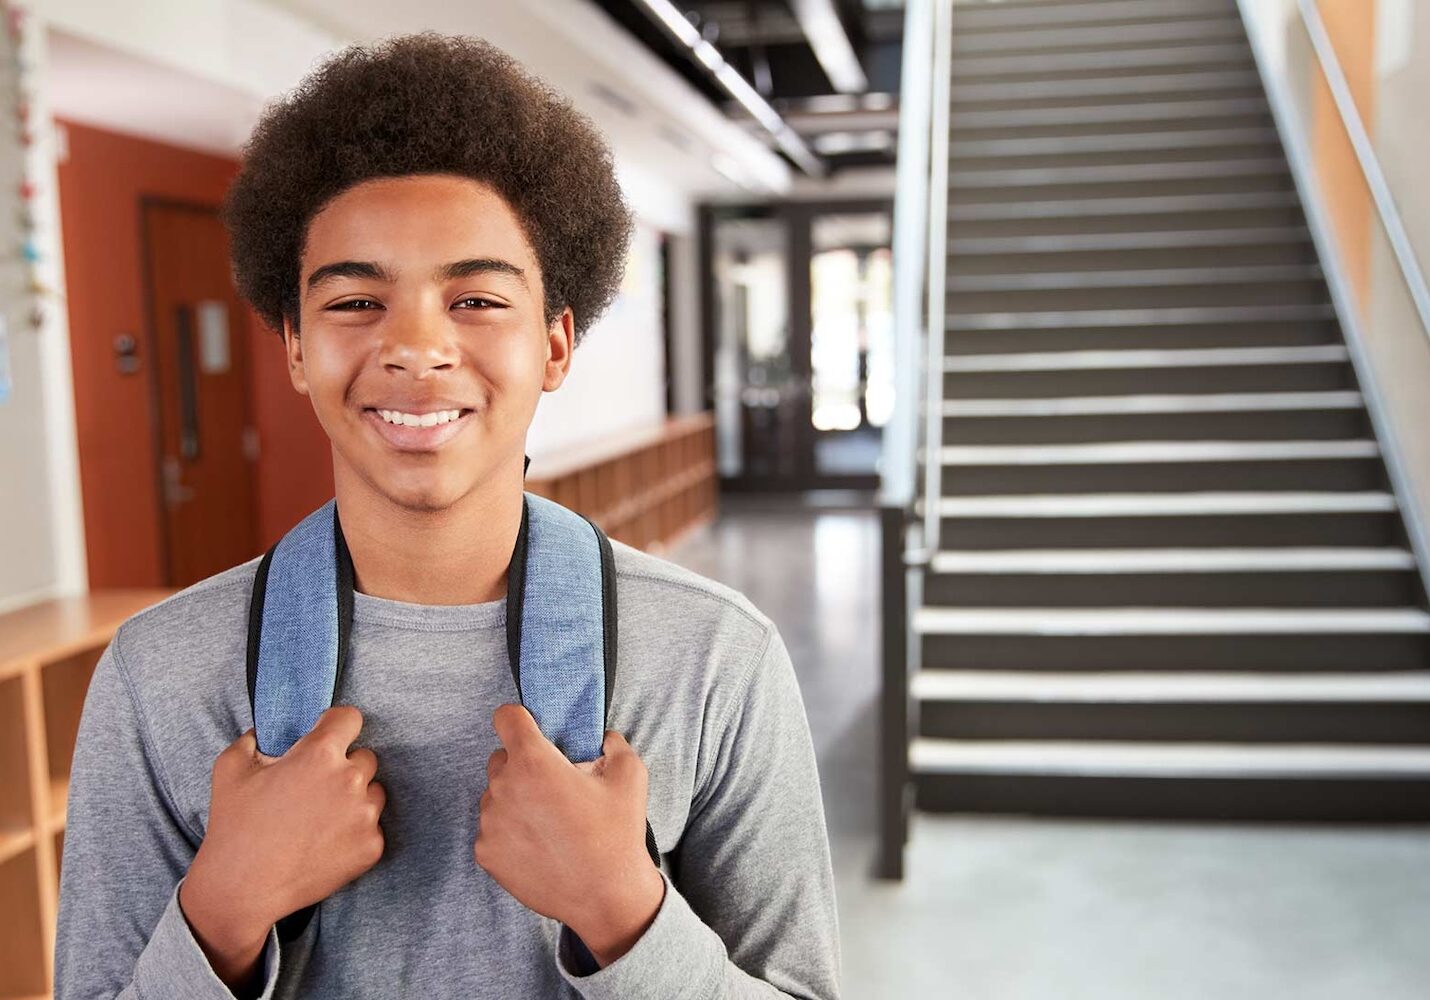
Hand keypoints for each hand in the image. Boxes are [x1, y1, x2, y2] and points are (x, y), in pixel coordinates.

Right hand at [184, 705, 386, 939]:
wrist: (242, 889)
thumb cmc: (234, 826)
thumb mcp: (229, 768)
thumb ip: (253, 739)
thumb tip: (265, 733)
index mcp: (320, 754)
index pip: (350, 718)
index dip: (336, 725)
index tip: (327, 736)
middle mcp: (350, 780)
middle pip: (365, 757)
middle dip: (343, 767)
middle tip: (314, 789)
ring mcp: (364, 815)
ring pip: (373, 792)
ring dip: (355, 799)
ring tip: (319, 818)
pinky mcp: (371, 847)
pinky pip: (372, 827)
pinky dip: (354, 832)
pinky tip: (324, 843)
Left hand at [475, 704, 663, 963]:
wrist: (605, 897)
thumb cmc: (617, 834)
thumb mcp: (630, 774)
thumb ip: (612, 743)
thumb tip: (601, 739)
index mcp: (534, 762)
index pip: (506, 718)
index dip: (519, 719)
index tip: (531, 731)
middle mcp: (503, 788)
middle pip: (500, 758)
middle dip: (523, 765)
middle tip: (554, 788)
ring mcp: (490, 822)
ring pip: (495, 794)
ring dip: (515, 799)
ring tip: (550, 822)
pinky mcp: (485, 852)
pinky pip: (492, 827)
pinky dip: (510, 831)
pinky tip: (539, 845)